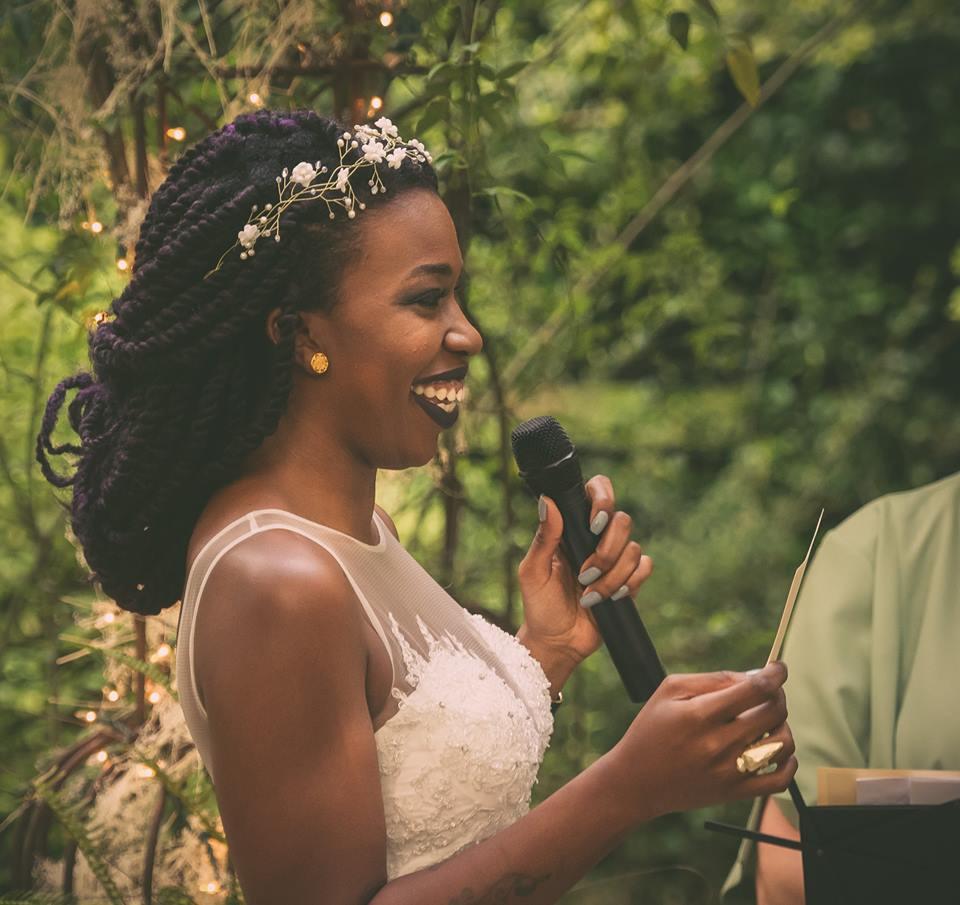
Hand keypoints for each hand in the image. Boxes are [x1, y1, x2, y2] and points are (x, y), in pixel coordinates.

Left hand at [517, 474, 653, 666]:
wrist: (558, 643)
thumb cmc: (539, 605)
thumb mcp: (533, 571)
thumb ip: (543, 537)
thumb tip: (547, 501)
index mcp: (572, 528)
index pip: (596, 492)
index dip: (603, 499)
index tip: (594, 524)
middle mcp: (596, 539)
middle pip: (622, 520)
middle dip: (607, 551)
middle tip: (585, 574)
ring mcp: (614, 559)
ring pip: (634, 548)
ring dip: (612, 575)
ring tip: (589, 594)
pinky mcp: (628, 580)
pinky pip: (645, 567)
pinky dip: (629, 583)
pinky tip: (610, 598)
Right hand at [604, 662, 796, 824]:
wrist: (636, 782)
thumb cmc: (650, 730)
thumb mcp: (669, 692)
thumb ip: (712, 680)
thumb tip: (752, 678)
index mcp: (700, 715)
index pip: (755, 689)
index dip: (775, 674)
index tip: (778, 668)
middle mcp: (718, 744)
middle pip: (773, 712)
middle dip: (778, 694)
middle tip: (769, 691)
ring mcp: (729, 772)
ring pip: (782, 743)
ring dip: (782, 724)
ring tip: (768, 719)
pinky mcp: (735, 793)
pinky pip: (780, 780)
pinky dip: (788, 761)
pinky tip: (775, 747)